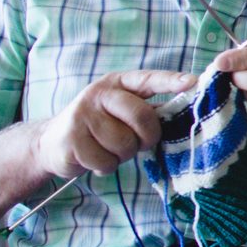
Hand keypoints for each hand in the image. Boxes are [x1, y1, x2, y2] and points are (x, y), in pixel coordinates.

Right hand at [36, 69, 197, 177]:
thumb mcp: (122, 112)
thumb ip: (149, 110)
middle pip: (142, 117)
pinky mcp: (71, 139)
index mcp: (118, 84)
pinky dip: (105, 166)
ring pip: (124, 144)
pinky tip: (95, 157)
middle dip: (146, 137)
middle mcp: (99, 94)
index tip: (193, 82)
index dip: (171, 81)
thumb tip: (186, 111)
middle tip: (138, 142)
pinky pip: (105, 162)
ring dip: (122, 155)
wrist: (53, 142)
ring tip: (109, 148)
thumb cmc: (100, 127)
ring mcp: (82, 115)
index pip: (148, 79)